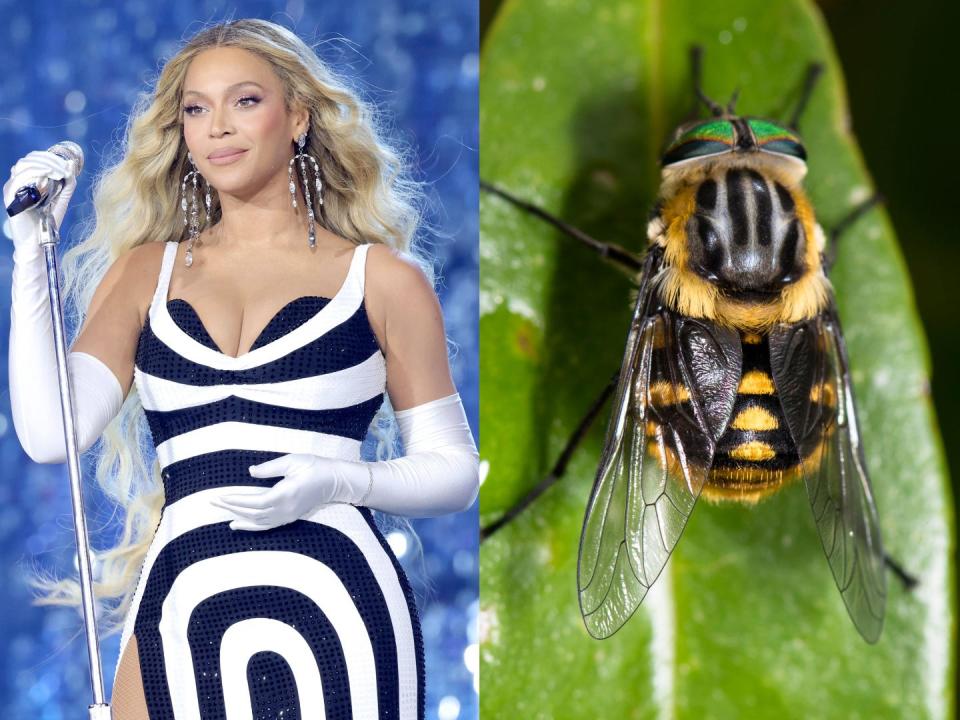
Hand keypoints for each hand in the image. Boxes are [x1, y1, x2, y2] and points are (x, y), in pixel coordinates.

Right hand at [4, 150, 78, 258]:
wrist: (38, 242)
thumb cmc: (48, 221)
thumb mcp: (62, 199)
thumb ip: (68, 184)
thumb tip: (72, 165)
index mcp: (26, 180)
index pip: (33, 158)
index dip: (49, 157)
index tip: (66, 165)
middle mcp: (17, 182)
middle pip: (28, 159)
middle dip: (49, 160)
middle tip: (64, 170)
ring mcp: (12, 189)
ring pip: (23, 165)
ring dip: (44, 165)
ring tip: (59, 173)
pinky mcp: (11, 198)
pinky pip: (19, 179)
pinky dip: (35, 172)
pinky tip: (49, 175)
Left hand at [211, 453, 363, 530]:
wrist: (335, 481)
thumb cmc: (315, 466)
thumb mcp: (293, 461)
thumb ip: (270, 468)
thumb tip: (251, 472)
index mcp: (284, 494)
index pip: (254, 501)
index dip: (235, 500)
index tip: (220, 496)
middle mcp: (285, 509)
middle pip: (253, 513)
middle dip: (232, 508)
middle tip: (214, 502)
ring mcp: (288, 515)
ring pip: (258, 522)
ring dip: (240, 519)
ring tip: (225, 517)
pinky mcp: (290, 517)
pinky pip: (267, 526)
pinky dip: (252, 527)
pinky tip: (242, 525)